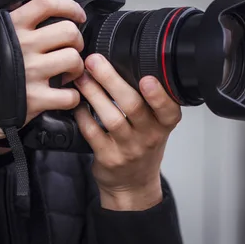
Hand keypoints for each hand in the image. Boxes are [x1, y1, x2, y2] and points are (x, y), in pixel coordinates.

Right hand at [0, 0, 85, 146]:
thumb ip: (4, 22)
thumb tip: (22, 4)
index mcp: (11, 27)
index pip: (47, 3)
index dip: (70, 7)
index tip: (78, 16)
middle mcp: (23, 46)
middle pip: (69, 31)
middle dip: (77, 41)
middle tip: (71, 49)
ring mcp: (31, 73)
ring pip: (74, 60)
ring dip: (76, 68)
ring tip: (67, 74)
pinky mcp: (36, 99)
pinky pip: (70, 95)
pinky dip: (73, 97)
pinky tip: (63, 96)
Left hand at [74, 54, 181, 210]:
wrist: (132, 184)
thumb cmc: (142, 145)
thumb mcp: (156, 123)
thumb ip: (148, 99)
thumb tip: (121, 59)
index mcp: (164, 124)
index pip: (168, 109)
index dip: (159, 95)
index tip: (147, 78)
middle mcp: (149, 136)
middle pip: (133, 106)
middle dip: (112, 80)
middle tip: (95, 61)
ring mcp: (128, 149)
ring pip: (110, 118)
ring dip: (93, 93)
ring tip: (80, 77)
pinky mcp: (108, 157)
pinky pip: (92, 132)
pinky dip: (82, 114)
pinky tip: (76, 102)